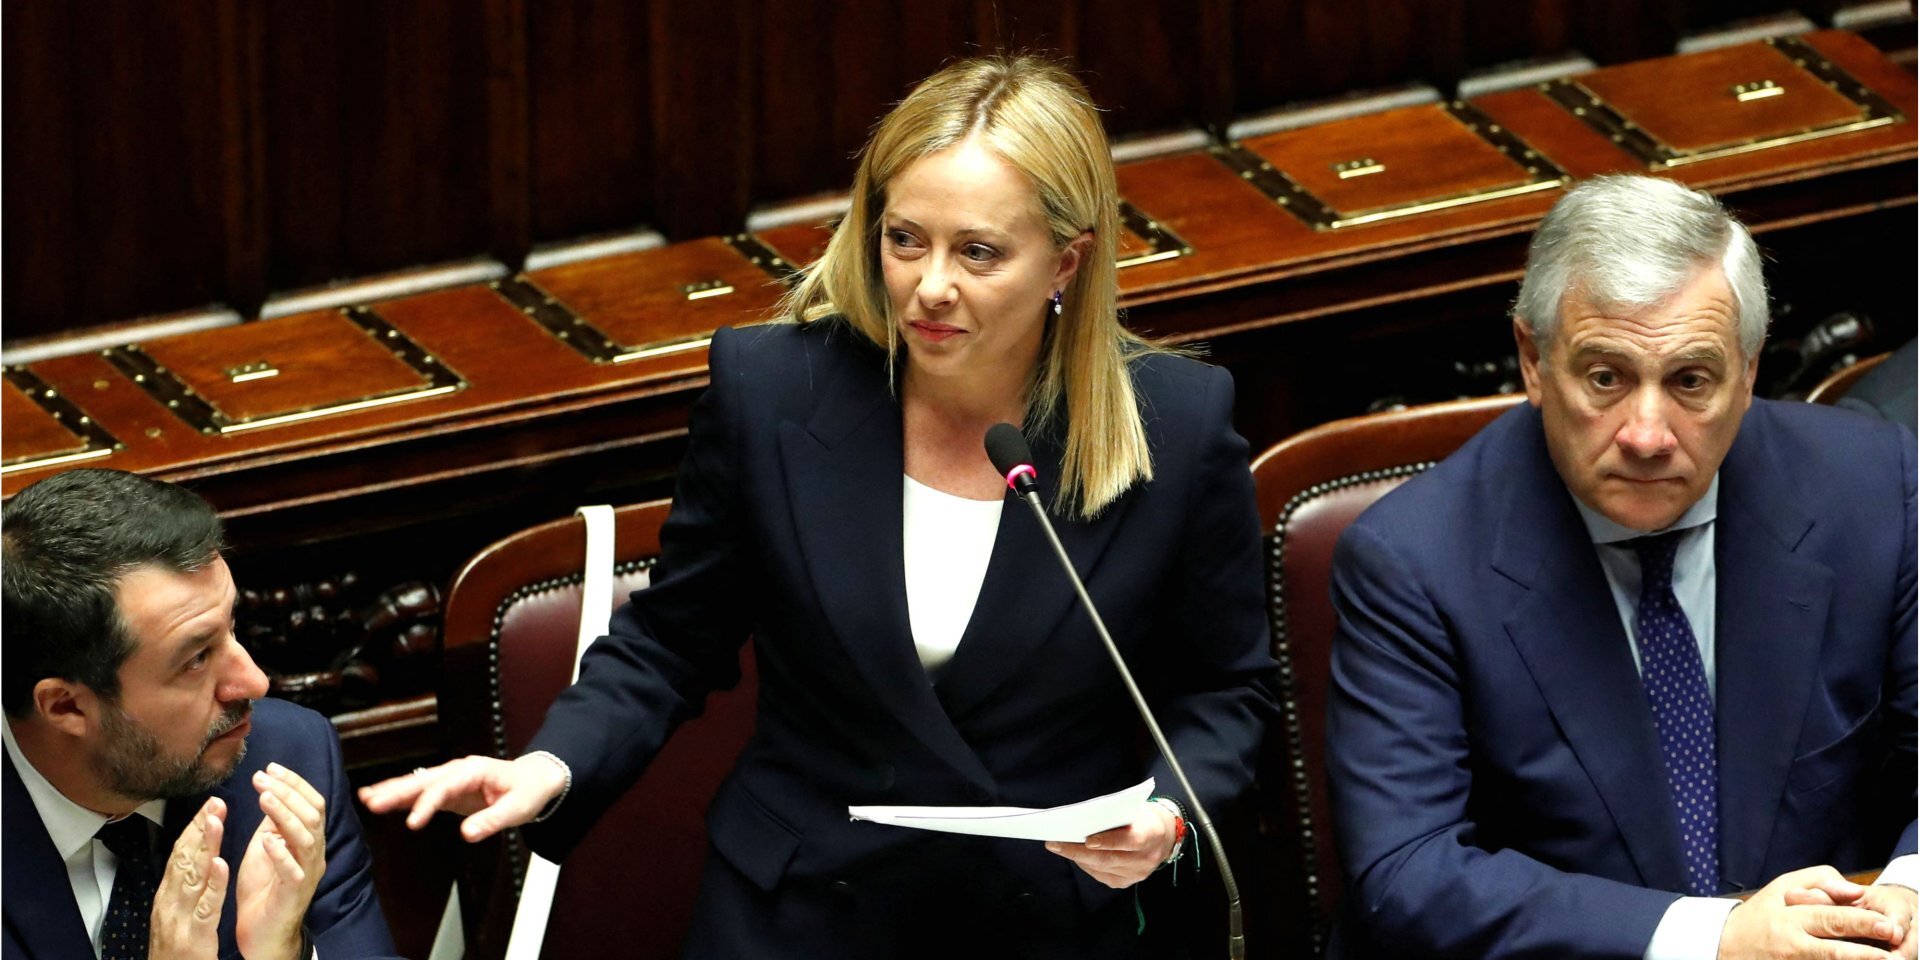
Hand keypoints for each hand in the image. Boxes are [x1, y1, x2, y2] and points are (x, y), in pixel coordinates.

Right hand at [148, 797, 228, 958]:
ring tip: (217, 820)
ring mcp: (179, 921)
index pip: (180, 856)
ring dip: (205, 847)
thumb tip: (197, 859)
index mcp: (167, 897)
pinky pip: (205, 908)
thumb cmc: (177, 952)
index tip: (210, 805)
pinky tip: (222, 864)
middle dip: (199, 829)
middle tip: (216, 802)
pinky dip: (213, 885)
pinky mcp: (194, 938)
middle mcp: (169, 904)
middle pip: (184, 860)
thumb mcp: (176, 916)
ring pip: (192, 877)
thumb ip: (184, 889)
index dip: (194, 829)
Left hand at [234, 763, 326, 959]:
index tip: (270, 767)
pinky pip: (293, 870)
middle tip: (261, 777)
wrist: (263, 934)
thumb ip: (272, 824)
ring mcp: (307, 873)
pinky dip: (280, 853)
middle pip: (312, 814)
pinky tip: (266, 839)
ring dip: (285, 814)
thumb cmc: (263, 891)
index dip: (294, 783)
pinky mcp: (295, 894)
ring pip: (306, 837)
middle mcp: (314, 854)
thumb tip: (270, 792)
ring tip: (263, 797)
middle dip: (287, 792)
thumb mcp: (265, 849)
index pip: (312, 803)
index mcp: (308, 841)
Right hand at [358, 754, 566, 841]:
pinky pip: (422, 792)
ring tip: (366, 798)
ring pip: (418, 782)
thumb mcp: (518, 808)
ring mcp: (452, 779)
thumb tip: (467, 834)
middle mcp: (459, 771)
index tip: (412, 823)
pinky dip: (402, 796)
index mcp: (474, 771)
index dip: (427, 804)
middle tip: (371, 801)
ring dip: (393, 790)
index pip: (444, 787)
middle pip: (423, 780)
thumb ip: (492, 820)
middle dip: (397, 790)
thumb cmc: (528, 791)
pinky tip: (380, 800)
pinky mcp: (449, 790)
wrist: (536, 779)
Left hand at [1043, 801, 1176, 888]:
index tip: (1087, 839)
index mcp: (1152, 834)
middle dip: (1077, 851)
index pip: (1130, 840)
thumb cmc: (1142, 818)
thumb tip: (1083, 821)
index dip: (1109, 841)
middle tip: (1054, 844)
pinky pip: (1101, 875)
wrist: (1163, 837)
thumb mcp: (1134, 809)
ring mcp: (1137, 874)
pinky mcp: (1126, 882)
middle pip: (1108, 858)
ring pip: (1101, 868)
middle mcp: (1146, 858)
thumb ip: (1115, 815)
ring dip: (1077, 857)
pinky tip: (1074, 854)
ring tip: (1058, 846)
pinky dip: (1085, 864)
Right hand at [1721, 865, 1905, 959]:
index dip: (1861, 922)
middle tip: (1891, 944)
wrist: (1725, 945)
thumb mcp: (1783, 887)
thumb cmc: (1763, 913)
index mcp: (1791, 917)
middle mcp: (1792, 944)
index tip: (1888, 924)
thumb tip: (1856, 892)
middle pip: (1833, 949)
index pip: (1830, 918)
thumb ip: (1821, 881)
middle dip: (1865, 951)